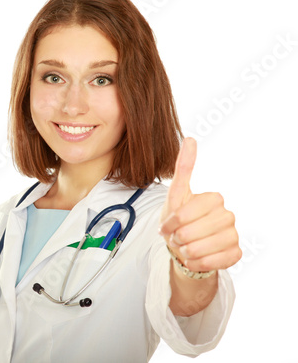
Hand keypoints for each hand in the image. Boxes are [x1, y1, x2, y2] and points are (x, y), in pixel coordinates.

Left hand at [159, 137, 241, 271]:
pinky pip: (211, 263)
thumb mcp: (175, 194)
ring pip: (200, 249)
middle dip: (176, 238)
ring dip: (184, 252)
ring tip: (183, 247)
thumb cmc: (179, 218)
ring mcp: (233, 234)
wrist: (186, 245)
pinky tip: (193, 258)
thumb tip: (190, 138)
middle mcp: (228, 215)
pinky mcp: (235, 254)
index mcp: (214, 199)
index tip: (166, 226)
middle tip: (176, 238)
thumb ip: (183, 167)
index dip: (170, 223)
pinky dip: (196, 263)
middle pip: (190, 233)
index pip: (183, 215)